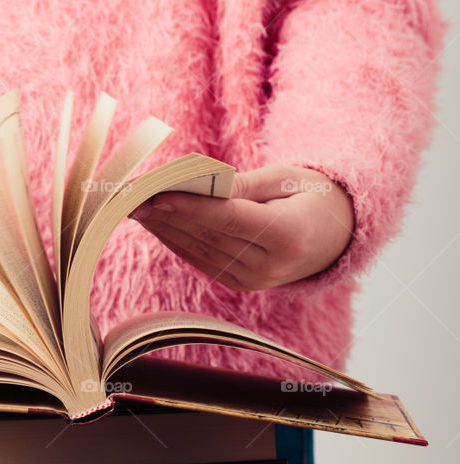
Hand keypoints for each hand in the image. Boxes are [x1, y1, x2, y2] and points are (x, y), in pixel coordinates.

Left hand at [130, 165, 354, 290]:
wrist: (334, 235)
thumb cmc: (308, 194)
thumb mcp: (284, 178)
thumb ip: (243, 185)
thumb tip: (201, 184)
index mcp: (288, 235)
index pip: (229, 219)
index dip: (191, 208)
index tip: (156, 195)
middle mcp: (271, 265)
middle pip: (208, 235)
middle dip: (166, 214)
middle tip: (128, 194)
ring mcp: (255, 281)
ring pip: (198, 249)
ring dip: (162, 227)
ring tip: (130, 204)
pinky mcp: (241, 284)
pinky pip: (200, 259)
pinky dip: (174, 239)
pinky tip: (152, 220)